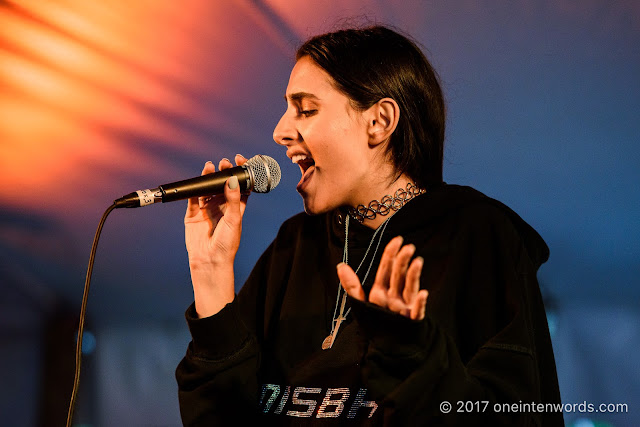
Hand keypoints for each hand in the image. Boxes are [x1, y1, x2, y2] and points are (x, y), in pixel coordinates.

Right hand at [184, 154, 248, 316]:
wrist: (210, 260)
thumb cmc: (227, 244)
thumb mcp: (234, 219)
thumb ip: (233, 199)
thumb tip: (232, 180)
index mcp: (236, 207)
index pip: (240, 186)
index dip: (240, 173)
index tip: (240, 161)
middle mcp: (222, 206)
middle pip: (222, 184)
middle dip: (223, 172)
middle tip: (224, 163)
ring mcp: (207, 209)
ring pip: (207, 189)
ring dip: (209, 177)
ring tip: (210, 167)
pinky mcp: (193, 214)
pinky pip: (193, 198)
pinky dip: (194, 189)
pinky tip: (197, 181)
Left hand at [337, 236, 427, 319]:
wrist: (388, 346)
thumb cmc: (377, 322)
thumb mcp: (362, 302)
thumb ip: (351, 285)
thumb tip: (341, 266)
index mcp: (381, 291)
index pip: (386, 269)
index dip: (391, 254)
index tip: (397, 240)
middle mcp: (394, 296)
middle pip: (399, 275)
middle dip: (403, 260)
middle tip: (408, 247)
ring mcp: (404, 307)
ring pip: (410, 288)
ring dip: (414, 275)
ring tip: (417, 261)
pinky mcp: (412, 320)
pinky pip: (417, 311)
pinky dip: (420, 303)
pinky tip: (423, 294)